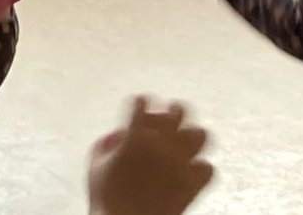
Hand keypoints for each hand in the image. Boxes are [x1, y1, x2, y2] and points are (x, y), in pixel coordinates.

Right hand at [88, 97, 214, 214]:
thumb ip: (105, 145)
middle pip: (178, 111)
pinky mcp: (192, 184)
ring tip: (186, 142)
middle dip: (173, 111)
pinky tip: (190, 172)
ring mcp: (179, 163)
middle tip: (171, 115)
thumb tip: (118, 136)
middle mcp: (161, 144)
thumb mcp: (94, 167)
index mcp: (134, 136)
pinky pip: (207, 168)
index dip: (140, 103)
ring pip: (200, 134)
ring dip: (192, 136)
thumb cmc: (107, 200)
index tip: (140, 106)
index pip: (141, 103)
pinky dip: (200, 169)